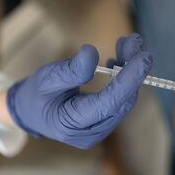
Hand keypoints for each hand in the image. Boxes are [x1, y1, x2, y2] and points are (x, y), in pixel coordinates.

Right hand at [6, 34, 151, 148]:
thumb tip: (93, 54)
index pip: (108, 103)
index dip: (128, 80)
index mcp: (72, 125)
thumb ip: (71, 70)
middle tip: (134, 41)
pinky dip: (122, 80)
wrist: (31, 112)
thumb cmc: (36, 95)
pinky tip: (117, 62)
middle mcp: (91, 133)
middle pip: (121, 101)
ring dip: (129, 72)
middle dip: (131, 70)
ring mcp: (99, 130)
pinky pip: (119, 101)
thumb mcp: (47, 78)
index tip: (143, 57)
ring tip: (127, 45)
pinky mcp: (103, 123)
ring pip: (123, 100)